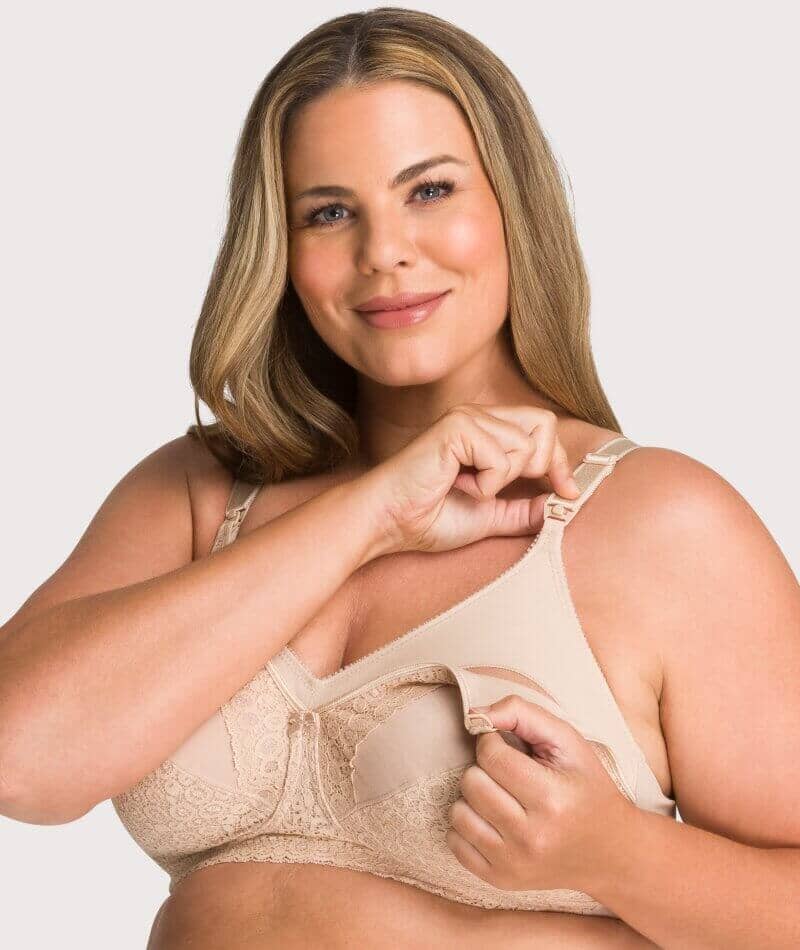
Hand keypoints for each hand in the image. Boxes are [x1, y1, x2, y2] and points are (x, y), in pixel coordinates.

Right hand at [361, 404, 581, 554]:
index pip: (543, 429)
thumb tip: (561, 507)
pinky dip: (487, 484)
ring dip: (503, 481)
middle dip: (541, 465)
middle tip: (506, 491)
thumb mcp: (490, 516)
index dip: (560, 462)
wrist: (389, 522)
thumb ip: (523, 509)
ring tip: (469, 489)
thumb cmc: (427, 518)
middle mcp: (478, 416)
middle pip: (544, 424)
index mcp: (485, 430)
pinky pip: (501, 458)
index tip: (568, 494)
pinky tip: (457, 486)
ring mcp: (466, 417)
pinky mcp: (456, 427)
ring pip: (525, 444)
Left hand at [445, 693, 636, 897]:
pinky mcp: (501, 880)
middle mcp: (531, 837)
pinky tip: (491, 819)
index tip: (505, 745)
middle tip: (506, 773)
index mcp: (551, 799)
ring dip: (473, 797)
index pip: (491, 756)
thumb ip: (522, 713)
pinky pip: (455, 843)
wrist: (610, 851)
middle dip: (483, 769)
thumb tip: (475, 715)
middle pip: (472, 783)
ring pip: (458, 813)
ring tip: (499, 796)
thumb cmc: (586, 787)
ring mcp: (514, 863)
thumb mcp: (567, 741)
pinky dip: (467, 826)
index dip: (492, 741)